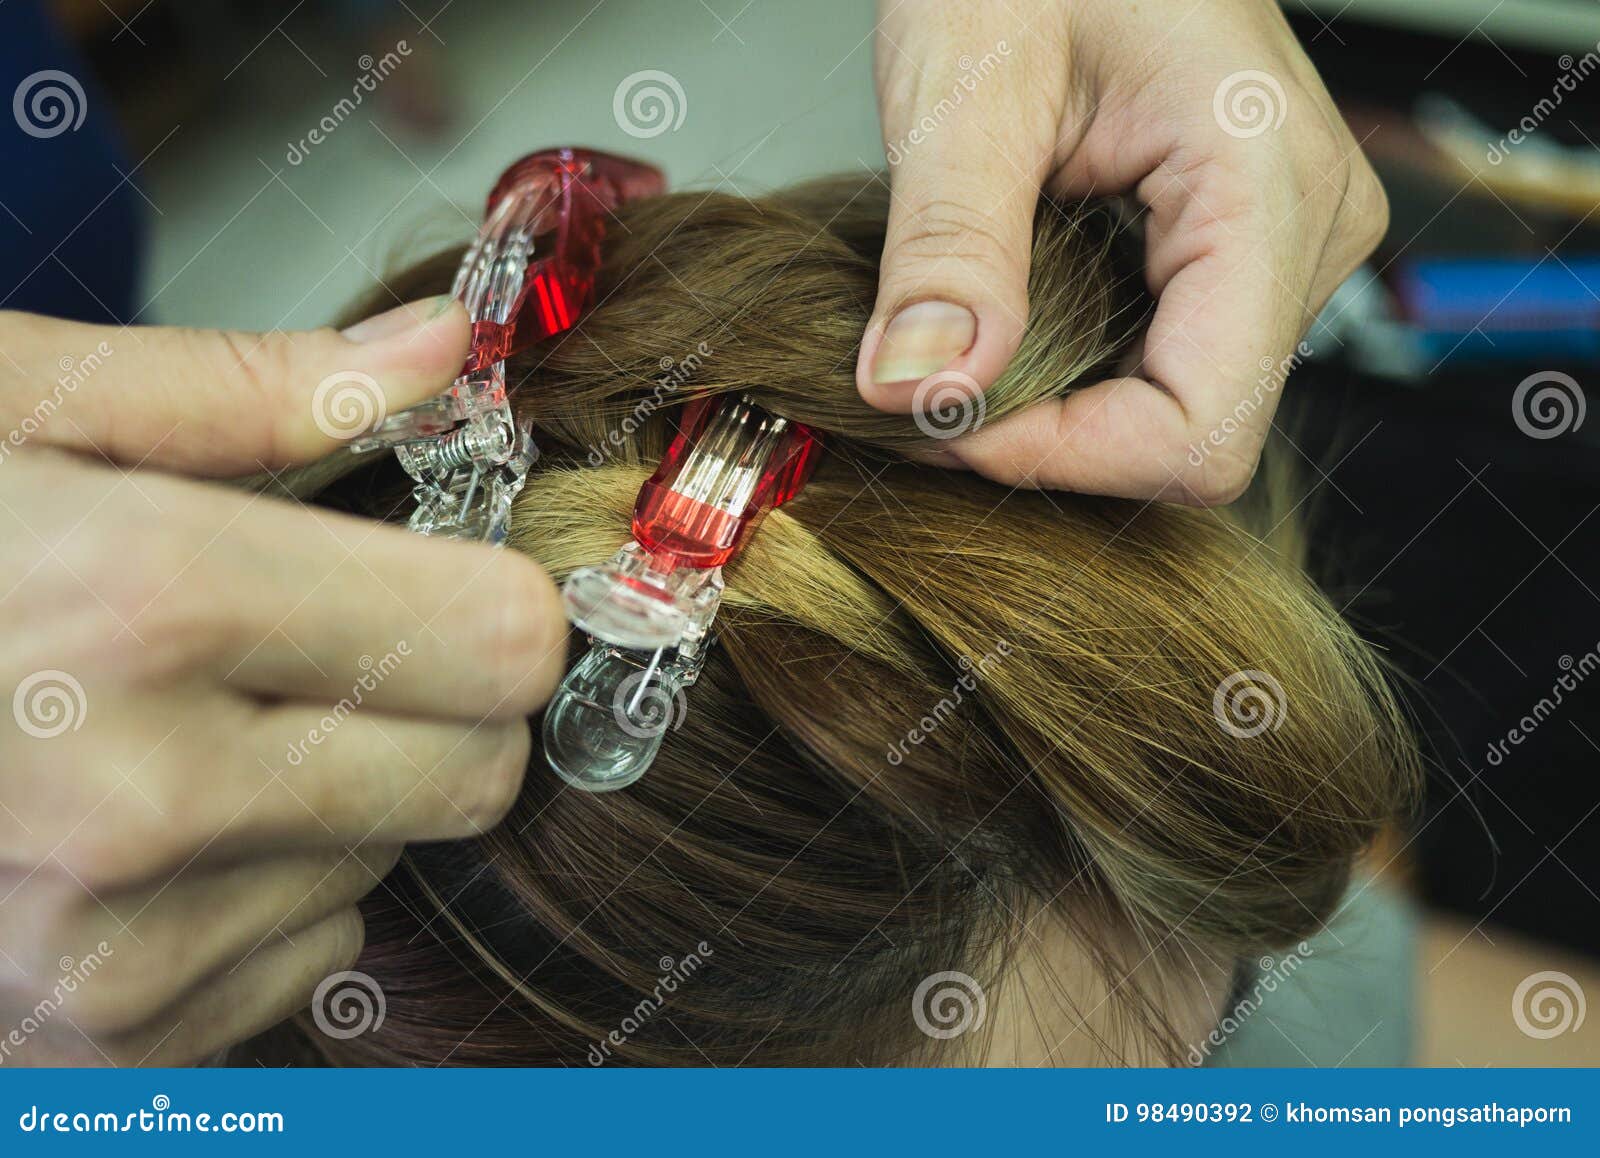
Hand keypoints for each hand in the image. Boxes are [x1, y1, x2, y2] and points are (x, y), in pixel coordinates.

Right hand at [0, 303, 566, 1063]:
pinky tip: (131, 835)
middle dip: (435, 702)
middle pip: (477, 771)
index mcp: (140, 604)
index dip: (492, 598)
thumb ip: (254, 387)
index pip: (495, 641)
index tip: (453, 575)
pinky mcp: (84, 1052)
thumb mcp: (7, 406)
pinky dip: (252, 897)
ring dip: (327, 802)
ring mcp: (104, 956)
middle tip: (322, 646)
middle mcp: (138, 806)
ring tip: (173, 731)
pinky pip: (294, 962)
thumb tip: (443, 345)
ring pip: (385, 867)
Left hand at [859, 0, 1387, 503]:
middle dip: (1052, 437)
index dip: (1065, 457)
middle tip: (930, 388)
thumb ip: (948, 246)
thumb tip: (919, 390)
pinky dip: (1079, 369)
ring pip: (1180, 406)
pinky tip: (1010, 321)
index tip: (944, 419)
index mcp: (1266, 185)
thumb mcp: (966, 83)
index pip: (1199, 429)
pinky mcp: (1244, 245)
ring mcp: (1287, 242)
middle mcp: (1308, 228)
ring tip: (962, 347)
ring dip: (1061, 407)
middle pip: (1193, 431)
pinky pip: (1170, 358)